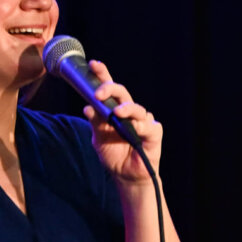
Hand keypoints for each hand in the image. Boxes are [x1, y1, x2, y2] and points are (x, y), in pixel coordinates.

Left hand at [83, 60, 160, 182]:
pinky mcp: (154, 132)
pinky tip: (136, 127)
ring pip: (136, 108)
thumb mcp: (99, 139)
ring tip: (117, 113)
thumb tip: (88, 107)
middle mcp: (128, 111)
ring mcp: (142, 121)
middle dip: (110, 89)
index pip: (108, 89)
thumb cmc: (113, 154)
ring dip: (126, 108)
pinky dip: (141, 125)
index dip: (102, 74)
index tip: (93, 65)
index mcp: (113, 109)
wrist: (126, 176)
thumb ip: (95, 123)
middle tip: (99, 93)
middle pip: (122, 93)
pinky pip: (148, 125)